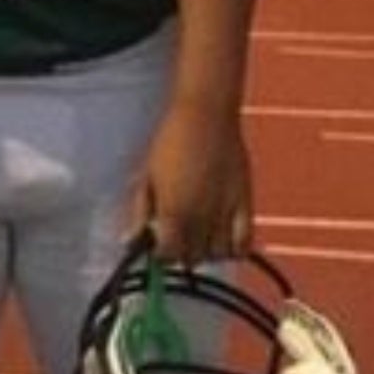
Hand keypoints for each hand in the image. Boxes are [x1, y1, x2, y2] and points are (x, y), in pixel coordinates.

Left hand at [130, 101, 251, 264]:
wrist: (207, 114)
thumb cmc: (172, 140)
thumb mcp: (146, 176)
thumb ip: (139, 212)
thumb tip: (129, 241)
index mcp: (173, 211)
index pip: (167, 256)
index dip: (160, 254)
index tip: (158, 244)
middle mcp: (200, 217)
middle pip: (192, 258)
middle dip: (182, 252)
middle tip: (178, 236)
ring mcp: (224, 211)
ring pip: (217, 254)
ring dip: (207, 251)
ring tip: (201, 236)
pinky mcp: (244, 203)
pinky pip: (244, 243)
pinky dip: (235, 249)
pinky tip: (225, 239)